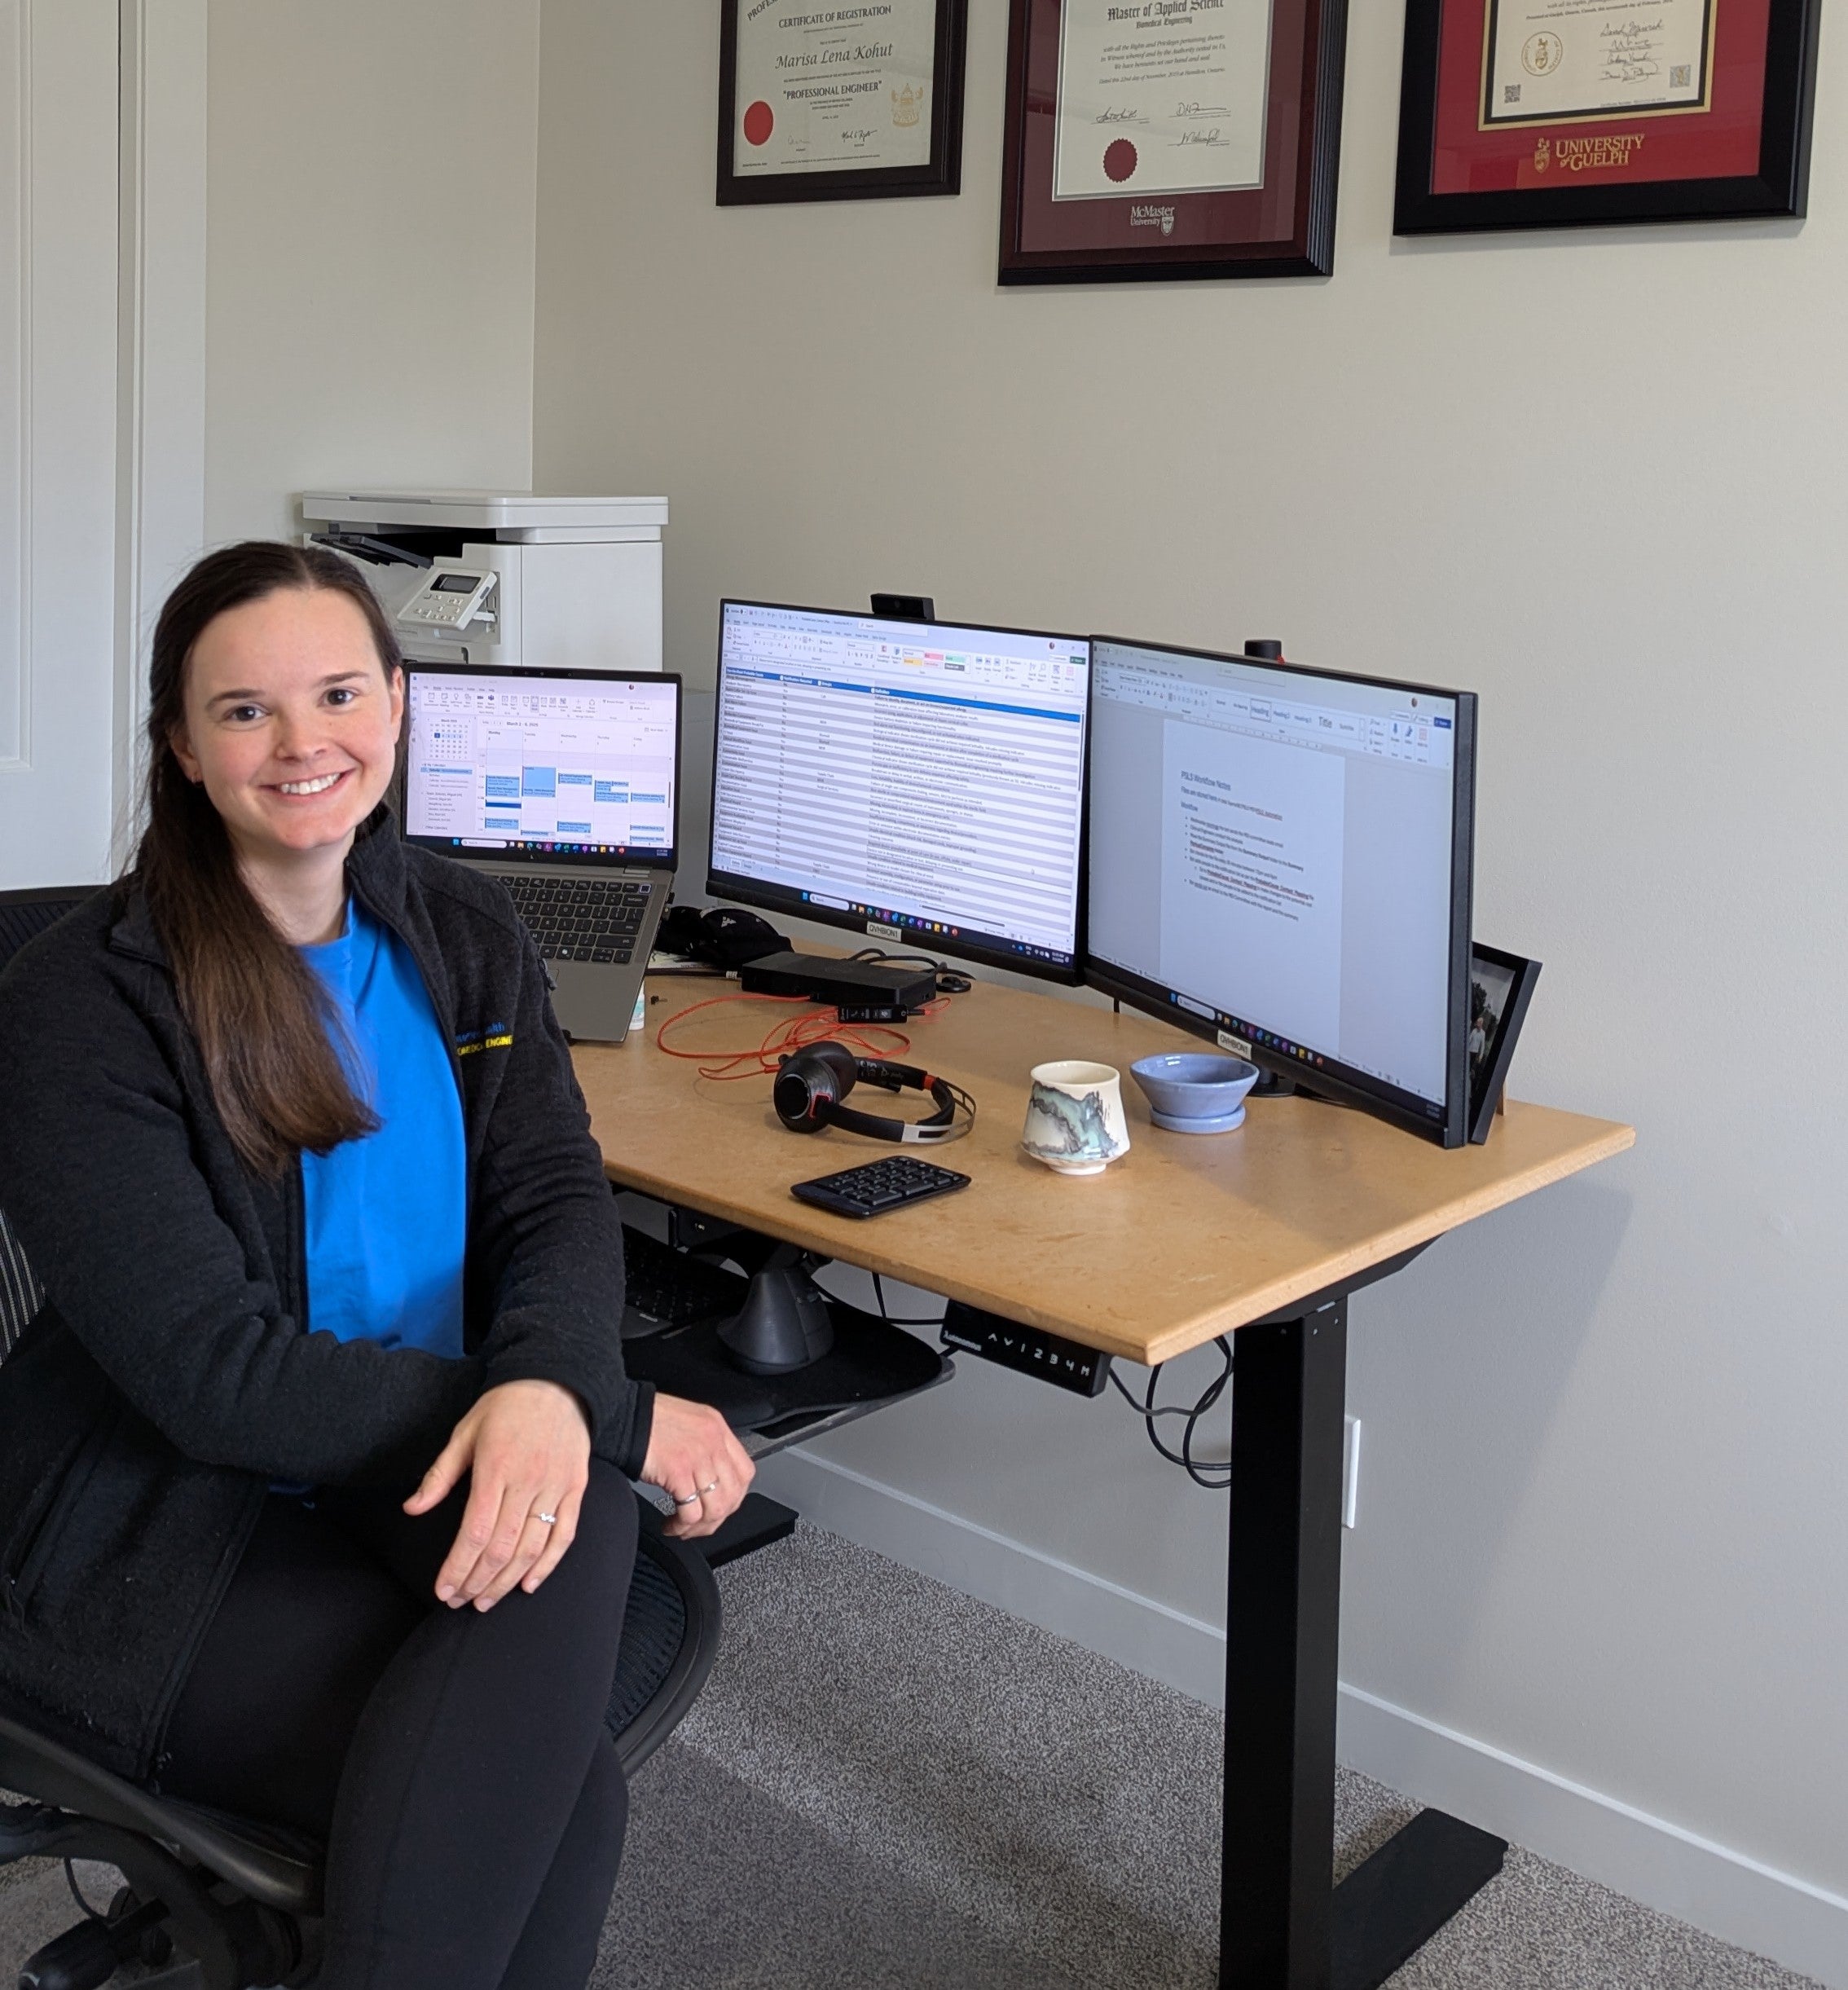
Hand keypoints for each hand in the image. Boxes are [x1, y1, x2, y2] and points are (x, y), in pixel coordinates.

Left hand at [405, 1379, 590, 1610]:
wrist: (557, 1381)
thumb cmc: (505, 1406)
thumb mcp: (465, 1432)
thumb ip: (440, 1475)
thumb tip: (412, 1509)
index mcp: (496, 1468)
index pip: (476, 1532)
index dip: (458, 1567)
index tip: (444, 1590)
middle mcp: (528, 1481)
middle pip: (503, 1548)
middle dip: (478, 1582)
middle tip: (460, 1601)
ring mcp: (556, 1486)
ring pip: (532, 1548)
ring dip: (507, 1581)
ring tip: (486, 1600)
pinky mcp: (576, 1488)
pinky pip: (565, 1535)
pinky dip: (548, 1565)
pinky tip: (529, 1584)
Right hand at [640, 1392, 754, 1538]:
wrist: (622, 1413)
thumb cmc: (647, 1419)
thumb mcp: (687, 1422)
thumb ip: (703, 1444)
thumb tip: (708, 1478)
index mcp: (716, 1427)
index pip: (745, 1471)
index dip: (734, 1496)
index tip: (720, 1507)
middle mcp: (713, 1441)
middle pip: (733, 1494)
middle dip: (717, 1518)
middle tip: (699, 1526)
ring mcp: (698, 1456)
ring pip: (715, 1507)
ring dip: (699, 1527)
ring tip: (682, 1528)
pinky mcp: (679, 1471)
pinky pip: (691, 1512)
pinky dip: (682, 1525)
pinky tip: (670, 1525)